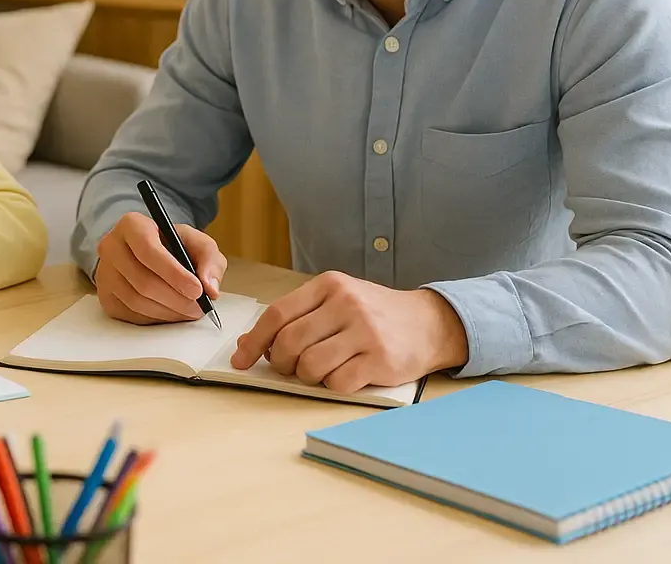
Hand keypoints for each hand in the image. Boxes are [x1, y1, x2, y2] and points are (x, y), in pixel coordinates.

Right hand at [94, 211, 226, 324]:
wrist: (148, 254)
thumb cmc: (173, 246)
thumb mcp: (196, 242)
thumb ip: (209, 259)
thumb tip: (209, 288)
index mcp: (132, 225)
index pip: (148, 250)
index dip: (174, 273)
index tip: (197, 290)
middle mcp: (111, 247)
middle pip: (143, 281)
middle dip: (176, 299)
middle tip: (199, 307)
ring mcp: (104, 273)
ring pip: (136, 301)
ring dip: (168, 312)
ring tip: (189, 311)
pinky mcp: (105, 297)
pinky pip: (130, 315)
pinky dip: (156, 319)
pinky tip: (171, 313)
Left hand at [229, 272, 467, 392]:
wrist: (429, 323)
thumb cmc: (374, 314)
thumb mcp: (335, 303)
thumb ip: (295, 318)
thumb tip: (247, 343)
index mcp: (329, 285)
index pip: (278, 314)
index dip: (255, 340)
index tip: (241, 359)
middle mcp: (346, 304)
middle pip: (290, 342)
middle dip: (282, 363)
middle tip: (291, 367)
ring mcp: (365, 331)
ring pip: (311, 365)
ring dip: (308, 377)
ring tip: (321, 371)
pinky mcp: (380, 359)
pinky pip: (338, 382)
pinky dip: (333, 386)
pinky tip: (345, 375)